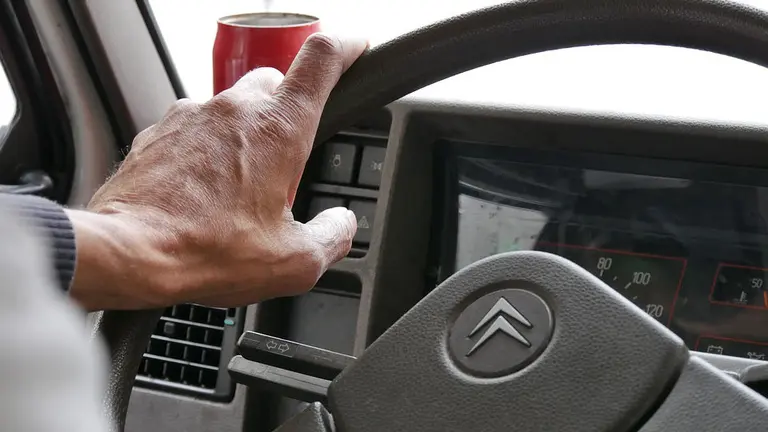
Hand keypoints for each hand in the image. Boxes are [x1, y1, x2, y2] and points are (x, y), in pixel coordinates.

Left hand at [67, 34, 366, 310]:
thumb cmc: (205, 251)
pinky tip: (201, 192)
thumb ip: (333, 235)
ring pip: (233, 106)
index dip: (345, 47)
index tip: (354, 49)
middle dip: (288, 113)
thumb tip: (342, 224)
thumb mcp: (294, 261)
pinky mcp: (158, 130)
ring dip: (245, 136)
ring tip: (237, 190)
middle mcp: (235, 109)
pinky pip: (194, 128)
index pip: (321, 59)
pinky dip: (206, 150)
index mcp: (280, 129)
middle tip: (285, 165)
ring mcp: (192, 115)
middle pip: (276, 82)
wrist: (126, 253)